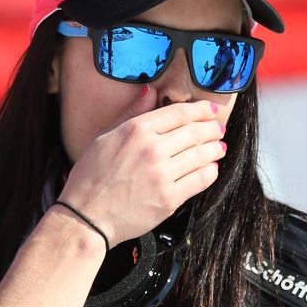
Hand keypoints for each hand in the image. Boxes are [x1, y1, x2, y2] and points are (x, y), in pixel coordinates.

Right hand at [59, 96, 225, 244]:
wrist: (86, 216)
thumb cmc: (92, 176)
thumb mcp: (104, 137)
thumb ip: (131, 113)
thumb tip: (150, 90)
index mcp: (136, 130)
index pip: (178, 113)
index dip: (200, 110)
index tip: (209, 111)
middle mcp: (151, 149)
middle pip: (195, 133)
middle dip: (212, 129)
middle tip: (219, 129)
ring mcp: (162, 175)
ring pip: (201, 155)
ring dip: (215, 149)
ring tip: (219, 147)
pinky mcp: (169, 198)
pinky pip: (200, 180)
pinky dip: (210, 172)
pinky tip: (211, 168)